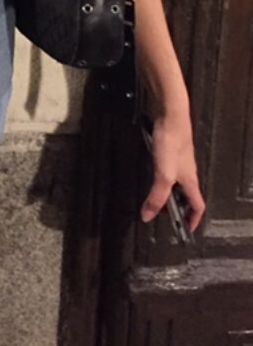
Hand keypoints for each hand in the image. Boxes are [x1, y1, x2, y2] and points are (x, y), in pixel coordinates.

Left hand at [140, 110, 205, 232]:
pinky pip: (170, 171)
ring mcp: (180, 161)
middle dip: (178, 208)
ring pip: (178, 184)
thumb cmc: (171, 143)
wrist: (171, 115)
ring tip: (155, 199)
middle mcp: (188, 173)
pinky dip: (163, 179)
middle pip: (187, 196)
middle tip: (164, 215)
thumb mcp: (163, 175)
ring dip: (169, 194)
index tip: (185, 230)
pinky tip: (152, 176)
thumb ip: (156, 197)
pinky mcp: (171, 151)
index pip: (198, 206)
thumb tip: (147, 217)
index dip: (193, 220)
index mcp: (190, 182)